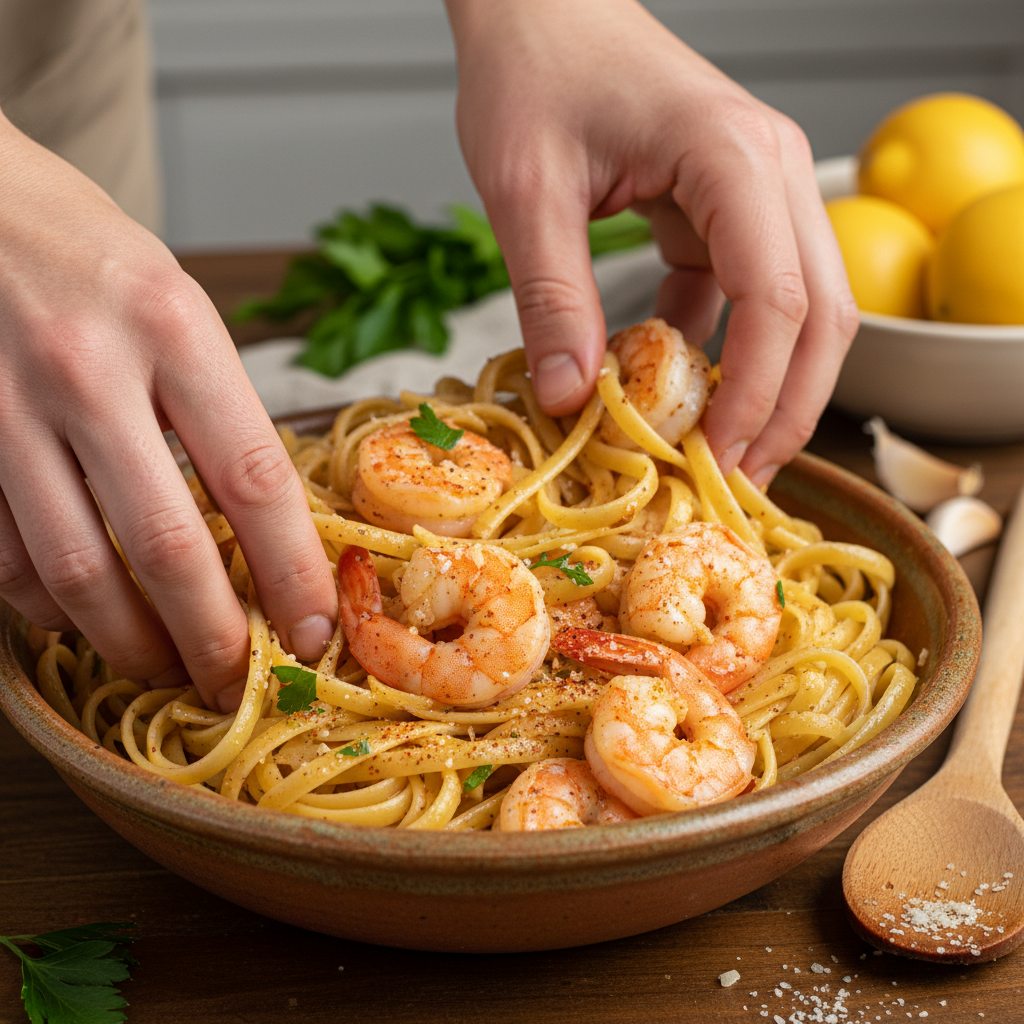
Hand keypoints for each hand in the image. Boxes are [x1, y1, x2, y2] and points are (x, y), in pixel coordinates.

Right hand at [0, 114, 336, 709]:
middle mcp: (89, 372)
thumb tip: (257, 523)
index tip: (313, 628)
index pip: (254, 481)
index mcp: (172, 329)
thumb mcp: (175, 303)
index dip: (292, 571)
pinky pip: (5, 557)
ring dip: (130, 642)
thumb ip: (213, 407)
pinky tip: (81, 620)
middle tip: (237, 684)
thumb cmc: (81, 245)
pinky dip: (48, 607)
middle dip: (213, 637)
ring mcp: (7, 409)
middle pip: (168, 547)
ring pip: (78, 571)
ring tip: (167, 670)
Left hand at [444, 0, 857, 484]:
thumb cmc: (534, 69)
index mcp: (733, 157)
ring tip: (716, 455)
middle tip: (738, 483)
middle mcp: (771, 172)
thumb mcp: (525, 190)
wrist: (540, 7)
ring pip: (801, 309)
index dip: (755, 394)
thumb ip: (551, 297)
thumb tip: (571, 399)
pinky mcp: (727, 207)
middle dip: (787, 408)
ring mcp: (758, 190)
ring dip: (765, 387)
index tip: (716, 462)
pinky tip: (668, 386)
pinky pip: (743, 293)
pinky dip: (716, 348)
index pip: (777, 298)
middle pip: (822, 314)